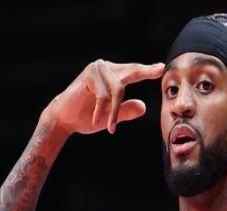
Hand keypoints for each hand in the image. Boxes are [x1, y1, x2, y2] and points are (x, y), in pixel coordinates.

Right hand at [44, 59, 164, 134]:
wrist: (64, 120)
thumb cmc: (87, 117)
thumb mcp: (111, 116)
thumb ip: (126, 110)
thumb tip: (143, 106)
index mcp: (112, 75)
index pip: (133, 72)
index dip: (147, 71)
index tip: (162, 68)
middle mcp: (106, 68)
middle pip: (132, 73)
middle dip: (146, 72)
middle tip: (160, 69)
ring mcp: (97, 68)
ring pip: (118, 90)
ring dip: (114, 112)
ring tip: (109, 126)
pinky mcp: (89, 75)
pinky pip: (105, 96)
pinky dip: (103, 111)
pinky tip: (97, 121)